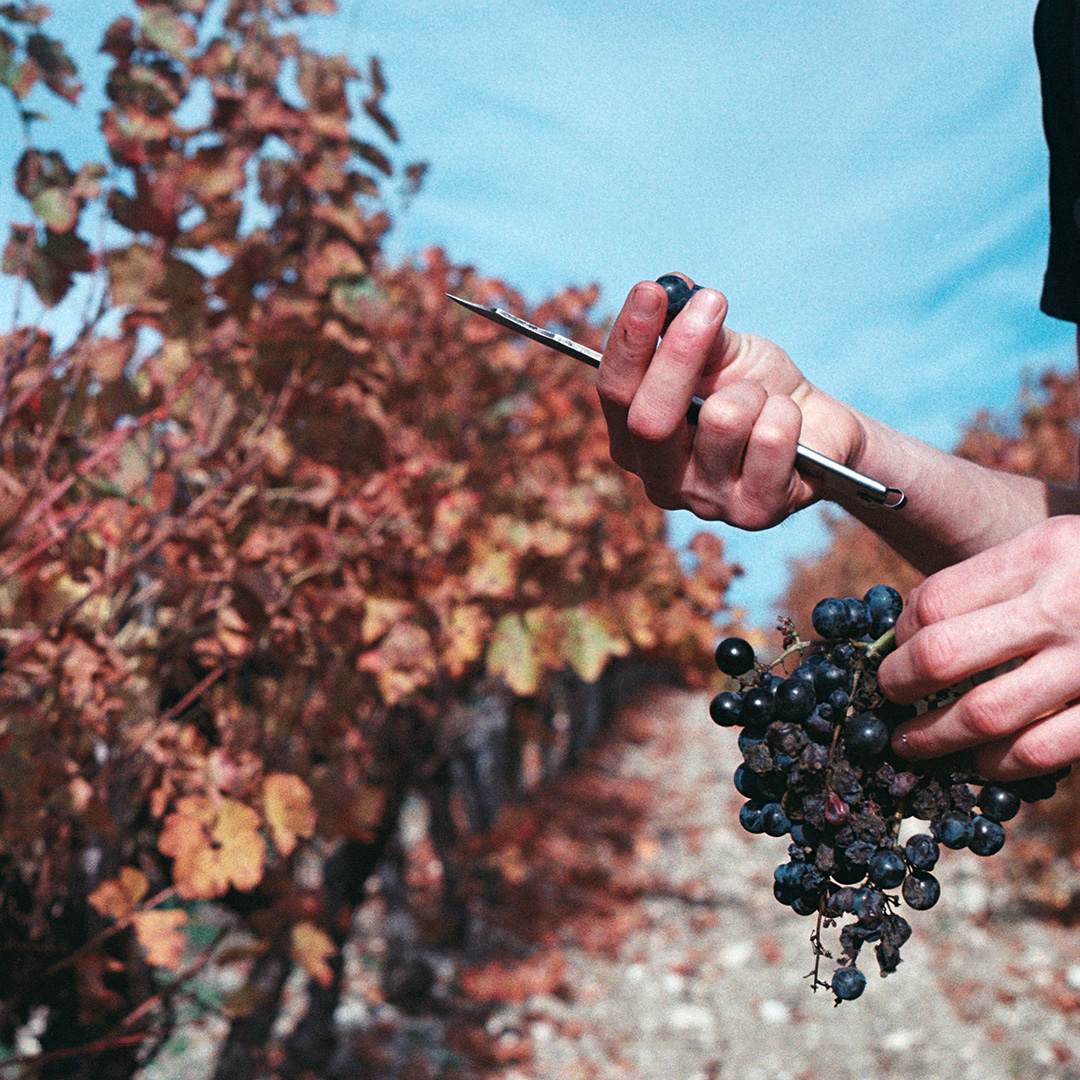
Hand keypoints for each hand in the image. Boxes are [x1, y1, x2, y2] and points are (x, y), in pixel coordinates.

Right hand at [597, 276, 864, 528]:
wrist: (818, 429)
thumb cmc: (758, 390)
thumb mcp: (723, 354)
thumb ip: (692, 326)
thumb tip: (674, 286)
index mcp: (635, 440)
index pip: (614, 392)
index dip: (629, 341)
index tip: (651, 290)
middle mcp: (661, 478)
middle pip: (650, 420)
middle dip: (680, 354)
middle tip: (712, 300)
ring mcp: (707, 502)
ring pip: (722, 421)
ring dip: (752, 388)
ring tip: (763, 396)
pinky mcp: (755, 512)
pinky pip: (772, 438)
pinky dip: (787, 412)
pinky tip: (789, 424)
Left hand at [878, 516, 1079, 778]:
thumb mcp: (1055, 545)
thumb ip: (994, 578)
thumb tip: (910, 626)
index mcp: (1040, 555)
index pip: (934, 602)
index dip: (900, 633)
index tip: (895, 649)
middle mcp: (1063, 607)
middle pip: (944, 657)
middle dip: (899, 685)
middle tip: (887, 697)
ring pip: (985, 715)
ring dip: (933, 738)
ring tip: (910, 743)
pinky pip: (1042, 752)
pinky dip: (998, 765)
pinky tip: (977, 762)